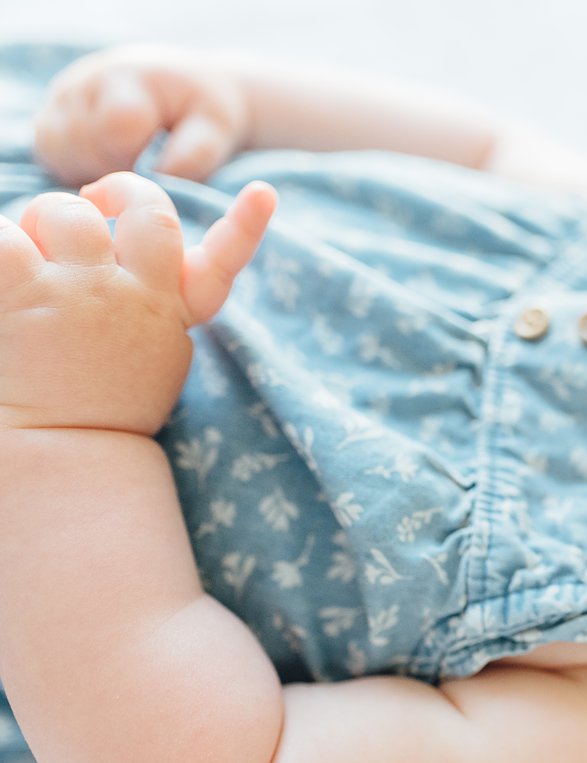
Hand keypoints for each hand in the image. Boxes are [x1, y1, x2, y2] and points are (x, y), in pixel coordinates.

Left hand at [0, 171, 276, 435]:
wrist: (55, 452)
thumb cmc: (100, 403)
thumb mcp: (154, 358)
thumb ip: (156, 305)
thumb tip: (125, 245)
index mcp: (171, 315)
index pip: (223, 264)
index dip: (246, 226)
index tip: (265, 193)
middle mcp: (136, 299)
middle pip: (145, 211)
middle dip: (115, 192)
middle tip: (89, 203)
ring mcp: (83, 295)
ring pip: (66, 212)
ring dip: (38, 220)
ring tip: (28, 256)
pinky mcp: (25, 295)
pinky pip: (3, 236)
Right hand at [32, 43, 250, 187]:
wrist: (186, 87)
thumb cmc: (203, 111)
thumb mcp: (217, 128)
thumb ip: (194, 155)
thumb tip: (157, 181)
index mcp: (130, 77)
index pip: (115, 127)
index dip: (135, 157)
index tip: (156, 164)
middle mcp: (85, 80)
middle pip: (78, 142)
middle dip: (111, 167)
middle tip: (142, 166)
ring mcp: (62, 96)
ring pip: (53, 148)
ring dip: (88, 169)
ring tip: (126, 164)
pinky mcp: (51, 112)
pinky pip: (45, 151)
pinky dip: (73, 167)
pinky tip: (106, 164)